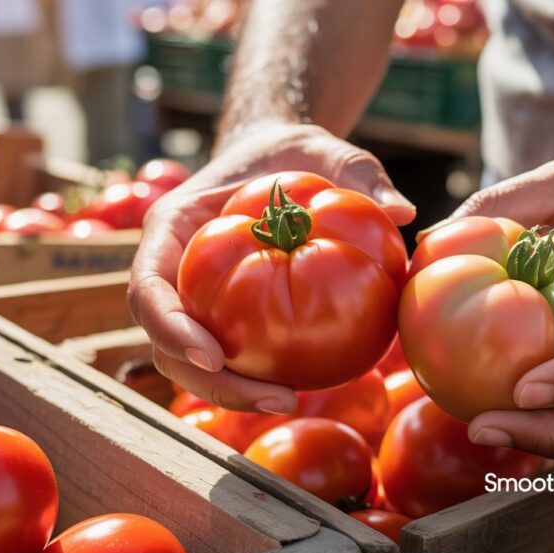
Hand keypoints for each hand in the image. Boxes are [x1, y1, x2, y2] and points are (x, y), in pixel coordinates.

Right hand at [127, 123, 414, 412]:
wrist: (281, 165)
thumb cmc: (292, 153)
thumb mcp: (326, 151)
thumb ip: (359, 173)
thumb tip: (404, 212)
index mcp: (173, 226)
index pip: (149, 286)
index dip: (171, 327)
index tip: (214, 357)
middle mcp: (171, 269)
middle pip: (165, 340)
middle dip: (212, 381)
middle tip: (276, 397)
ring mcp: (192, 298)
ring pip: (190, 362)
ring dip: (232, 393)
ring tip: (289, 401)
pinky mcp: (220, 318)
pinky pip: (226, 356)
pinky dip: (253, 379)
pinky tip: (301, 390)